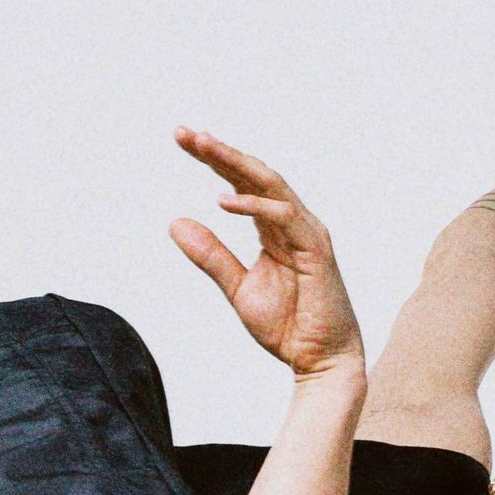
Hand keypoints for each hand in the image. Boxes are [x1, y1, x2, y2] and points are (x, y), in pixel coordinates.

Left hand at [167, 127, 364, 378]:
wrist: (319, 360)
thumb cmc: (288, 326)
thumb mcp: (238, 287)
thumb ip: (211, 255)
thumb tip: (175, 222)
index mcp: (274, 226)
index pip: (241, 183)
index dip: (214, 159)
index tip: (182, 139)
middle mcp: (293, 221)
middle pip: (255, 173)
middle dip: (220, 151)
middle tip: (186, 133)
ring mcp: (307, 232)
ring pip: (271, 184)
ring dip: (235, 164)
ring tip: (203, 148)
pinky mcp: (316, 250)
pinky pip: (283, 216)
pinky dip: (254, 206)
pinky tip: (223, 201)